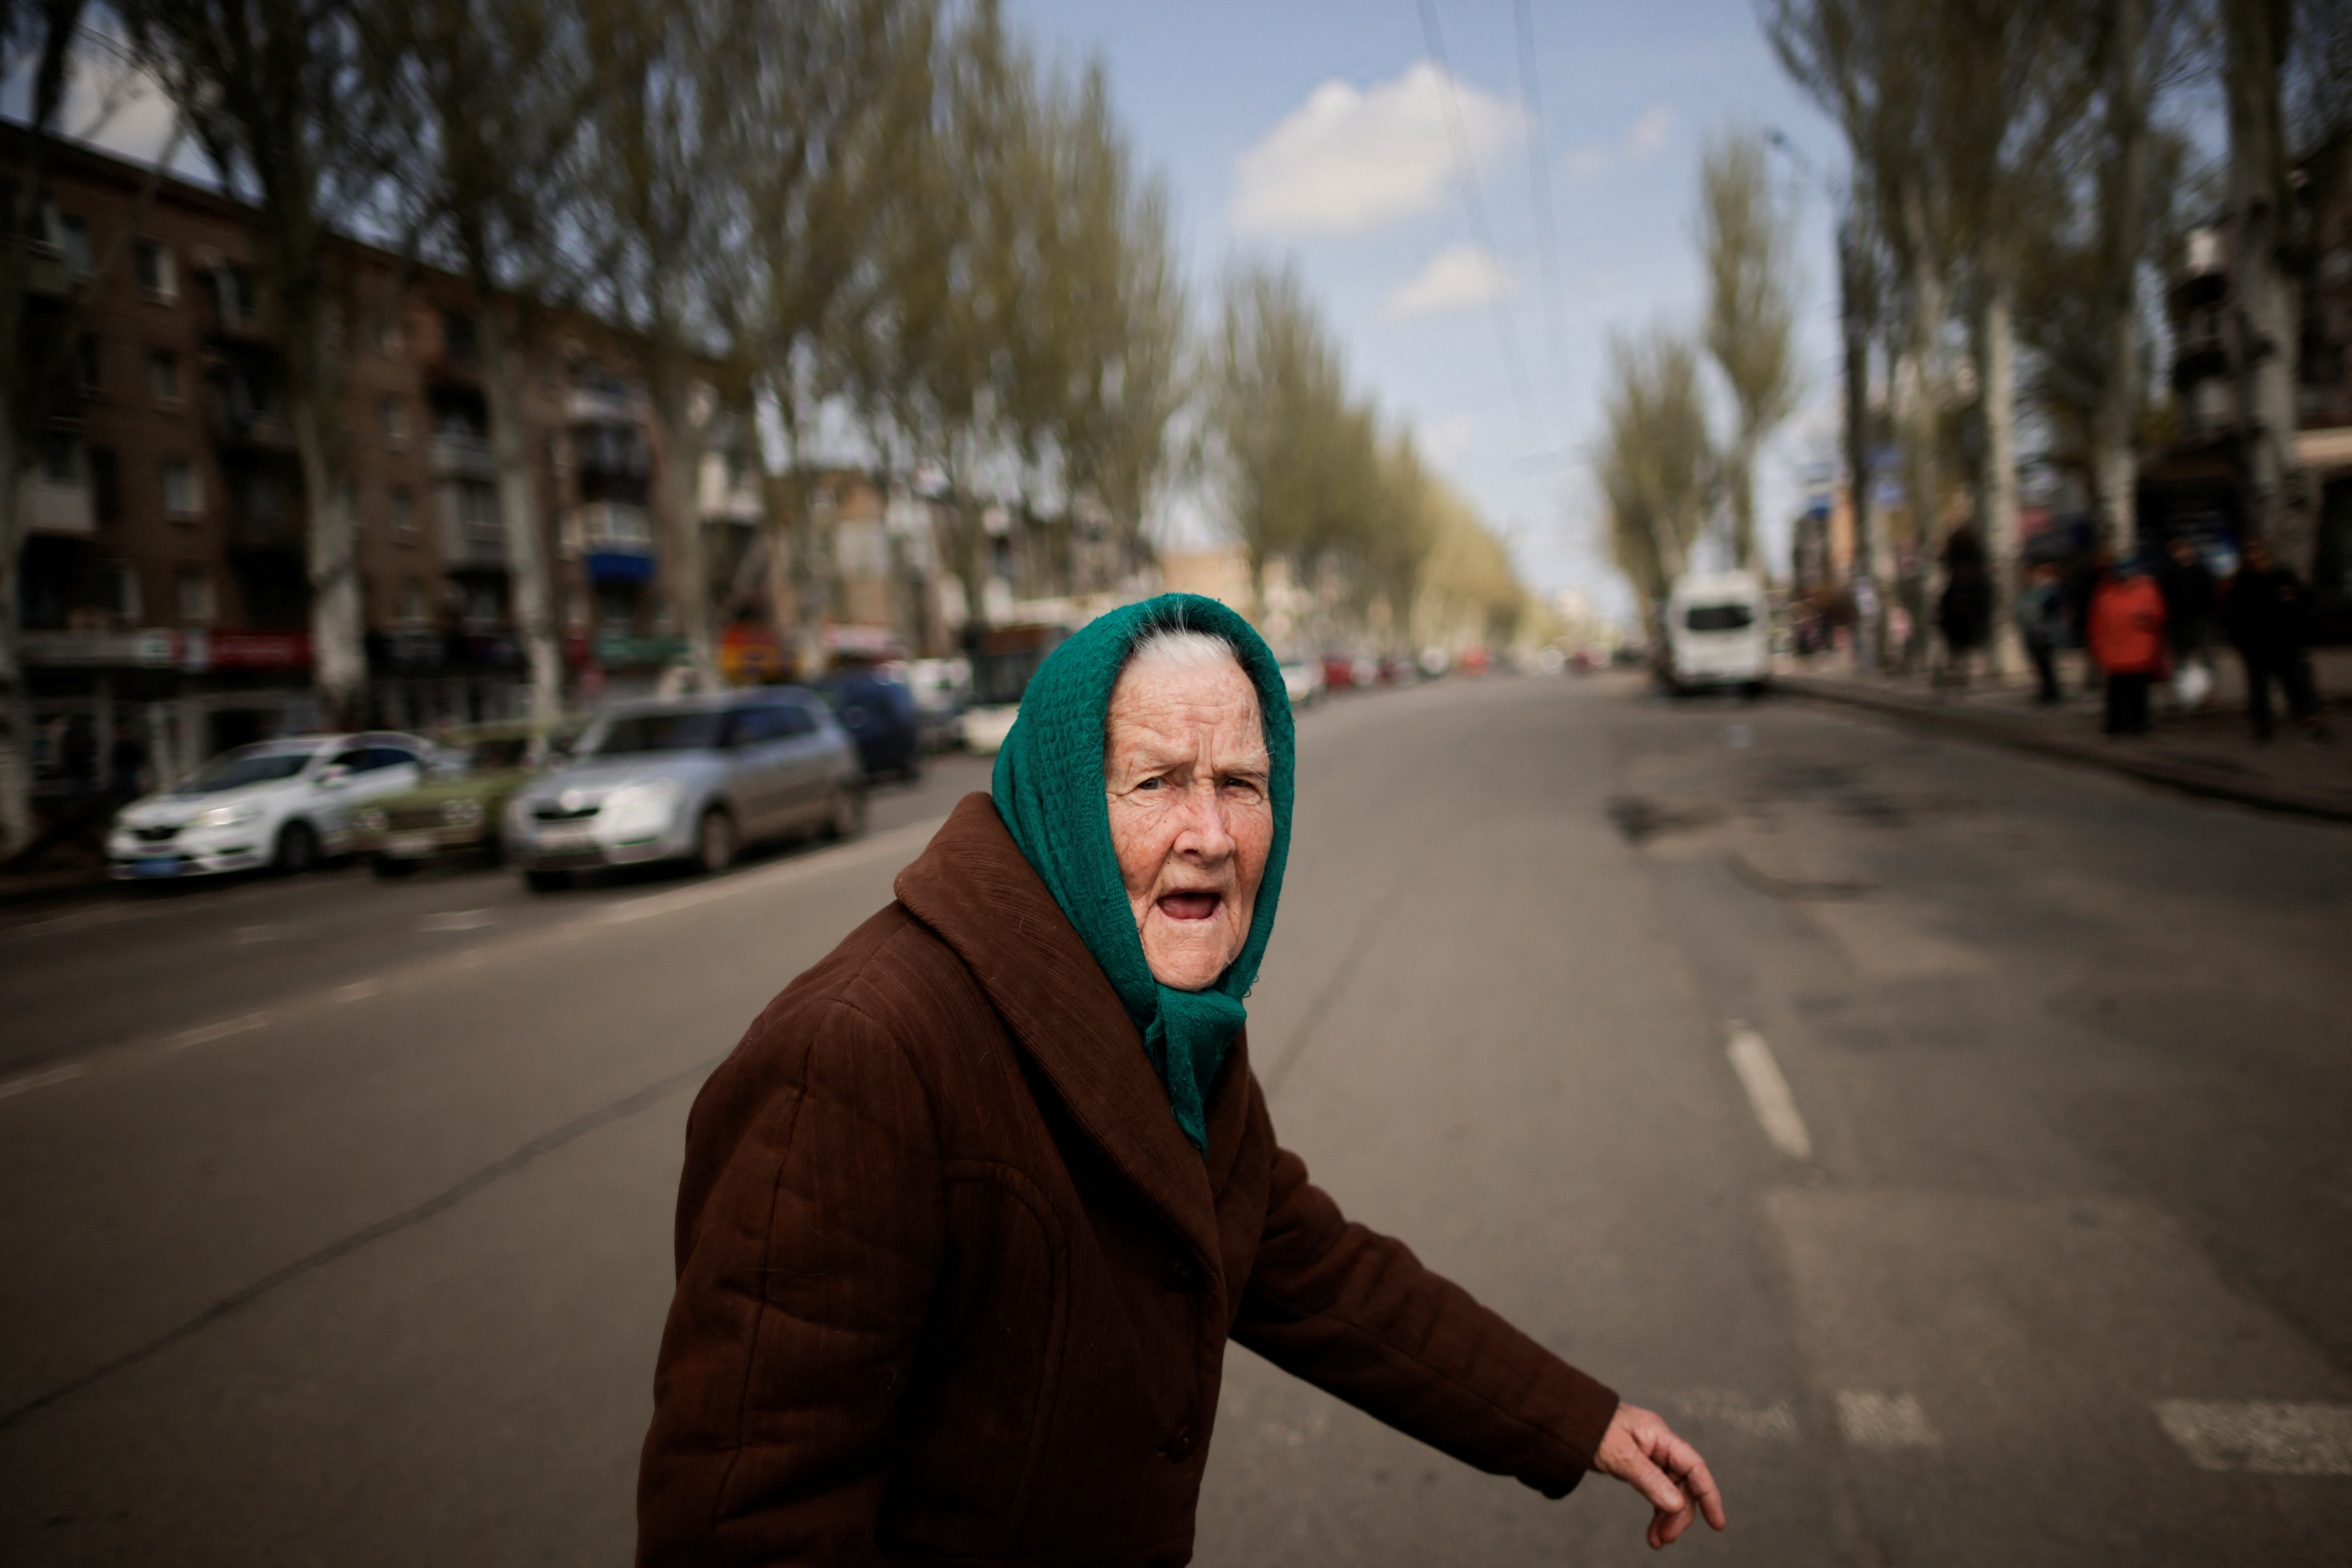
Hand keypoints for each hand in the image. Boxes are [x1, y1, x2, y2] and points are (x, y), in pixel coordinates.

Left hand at [1591, 1403, 1725, 1549]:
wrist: (1565, 1419)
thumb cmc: (1591, 1427)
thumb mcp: (1620, 1455)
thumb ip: (1649, 1479)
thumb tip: (1676, 1505)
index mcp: (1660, 1436)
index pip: (1694, 1466)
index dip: (1709, 1495)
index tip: (1717, 1523)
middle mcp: (1660, 1445)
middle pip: (1683, 1484)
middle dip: (1679, 1514)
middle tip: (1667, 1537)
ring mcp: (1650, 1456)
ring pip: (1670, 1492)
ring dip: (1667, 1518)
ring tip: (1657, 1541)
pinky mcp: (1639, 1467)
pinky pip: (1655, 1492)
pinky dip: (1656, 1512)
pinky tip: (1652, 1532)